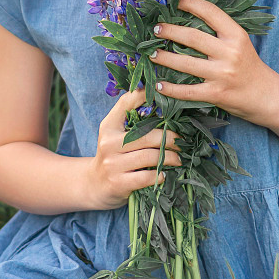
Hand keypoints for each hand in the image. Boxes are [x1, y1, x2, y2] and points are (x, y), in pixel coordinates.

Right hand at [87, 88, 182, 210]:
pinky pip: (146, 177)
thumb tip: (154, 92)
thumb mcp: (115, 133)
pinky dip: (159, 175)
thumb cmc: (113, 154)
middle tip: (182, 141)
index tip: (166, 95)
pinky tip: (163, 174)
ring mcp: (112, 164)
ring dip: (170, 157)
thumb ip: (130, 115)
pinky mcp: (118, 183)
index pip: (127, 103)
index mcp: (109, 126)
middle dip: (170, 138)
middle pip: (147, 135)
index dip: (146, 95)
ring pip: (150, 156)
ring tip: (178, 158)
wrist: (95, 185)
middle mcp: (108, 143)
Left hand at [150, 0, 272, 120]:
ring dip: (164, 58)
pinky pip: (188, 91)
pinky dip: (171, 89)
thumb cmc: (248, 65)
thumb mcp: (240, 43)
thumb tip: (187, 19)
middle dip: (170, 31)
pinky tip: (159, 85)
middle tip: (156, 29)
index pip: (211, 13)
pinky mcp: (216, 94)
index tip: (177, 2)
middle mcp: (229, 53)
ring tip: (152, 54)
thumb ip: (219, 32)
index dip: (191, 4)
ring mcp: (222, 74)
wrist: (266, 95)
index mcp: (236, 35)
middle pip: (192, 37)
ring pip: (186, 64)